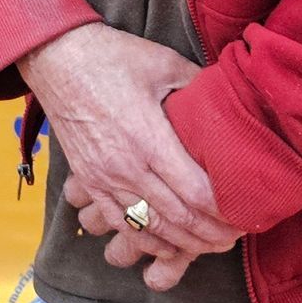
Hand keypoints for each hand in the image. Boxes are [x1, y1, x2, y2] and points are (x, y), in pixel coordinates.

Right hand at [22, 21, 240, 282]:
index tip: (246, 214)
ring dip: (183, 243)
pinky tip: (167, 244)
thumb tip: (229, 99)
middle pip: (177, 218)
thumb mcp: (163, 63)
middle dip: (211, 234)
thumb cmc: (111, 57)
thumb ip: (198, 86)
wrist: (55, 59)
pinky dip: (146, 240)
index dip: (224, 211)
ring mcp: (104, 178)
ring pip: (150, 227)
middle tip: (236, 237)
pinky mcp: (88, 181)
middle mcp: (126, 167)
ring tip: (210, 245)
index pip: (195, 193)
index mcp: (149, 139)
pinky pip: (119, 223)